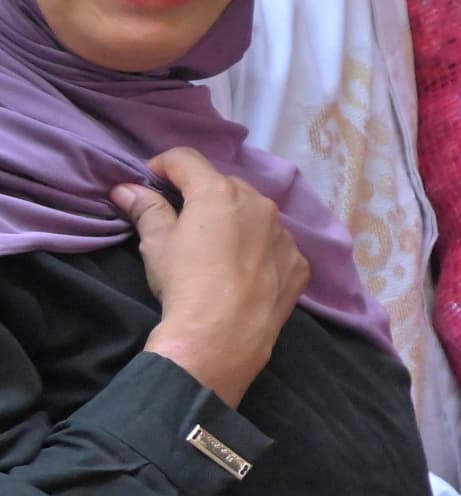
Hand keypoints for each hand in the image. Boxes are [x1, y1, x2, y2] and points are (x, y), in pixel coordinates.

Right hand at [118, 150, 311, 411]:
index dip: (164, 166)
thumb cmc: (184, 283)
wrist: (222, 336)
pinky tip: (244, 270)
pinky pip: (276, 245)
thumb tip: (125, 189)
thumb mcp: (157, 244)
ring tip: (215, 247)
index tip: (151, 180)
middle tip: (183, 217)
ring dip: (236, 220)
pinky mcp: (299, 262)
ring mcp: (285, 234)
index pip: (187, 160)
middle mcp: (259, 204)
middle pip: (225, 185)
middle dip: (202, 194)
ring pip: (256, 213)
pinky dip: (260, 249)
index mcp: (219, 193)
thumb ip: (146, 210)